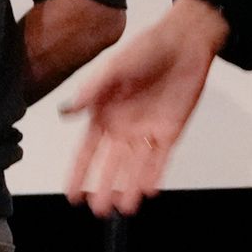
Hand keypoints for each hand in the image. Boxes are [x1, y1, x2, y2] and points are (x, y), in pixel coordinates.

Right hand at [61, 0, 229, 215]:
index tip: (71, 193)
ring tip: (121, 209)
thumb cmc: (148, 48)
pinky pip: (160, 159)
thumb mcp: (114, 67)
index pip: (87, 150)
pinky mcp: (169, 131)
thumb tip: (66, 110)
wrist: (184, 43)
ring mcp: (146, 131)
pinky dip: (154, 174)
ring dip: (128, 187)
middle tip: (96, 209)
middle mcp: (123, 126)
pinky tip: (148, 190)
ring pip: (135, 166)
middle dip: (102, 187)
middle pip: (110, 163)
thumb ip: (91, 91)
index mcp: (104, 112)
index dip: (79, 171)